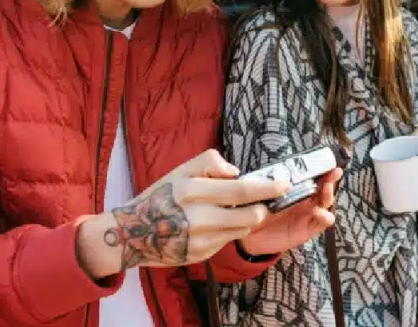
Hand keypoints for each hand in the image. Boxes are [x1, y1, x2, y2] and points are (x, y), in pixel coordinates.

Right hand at [76, 149, 291, 278]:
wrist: (132, 233)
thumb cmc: (161, 195)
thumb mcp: (180, 170)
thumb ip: (210, 162)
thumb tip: (237, 172)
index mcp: (192, 191)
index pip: (241, 190)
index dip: (267, 187)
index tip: (284, 183)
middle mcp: (197, 218)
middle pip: (250, 215)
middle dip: (264, 207)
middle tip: (265, 199)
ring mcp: (200, 240)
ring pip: (244, 229)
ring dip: (248, 218)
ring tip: (235, 209)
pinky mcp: (201, 255)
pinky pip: (229, 240)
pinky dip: (230, 230)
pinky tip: (217, 223)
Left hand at [237, 168, 342, 255]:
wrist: (249, 235)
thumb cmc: (255, 210)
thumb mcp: (260, 194)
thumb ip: (269, 186)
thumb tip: (278, 179)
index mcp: (294, 188)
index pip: (312, 175)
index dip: (321, 168)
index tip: (327, 161)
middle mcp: (304, 199)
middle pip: (323, 186)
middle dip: (330, 178)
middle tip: (333, 172)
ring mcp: (307, 214)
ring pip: (326, 202)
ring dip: (329, 195)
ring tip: (326, 189)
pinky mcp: (308, 229)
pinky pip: (323, 222)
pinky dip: (325, 216)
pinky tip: (318, 213)